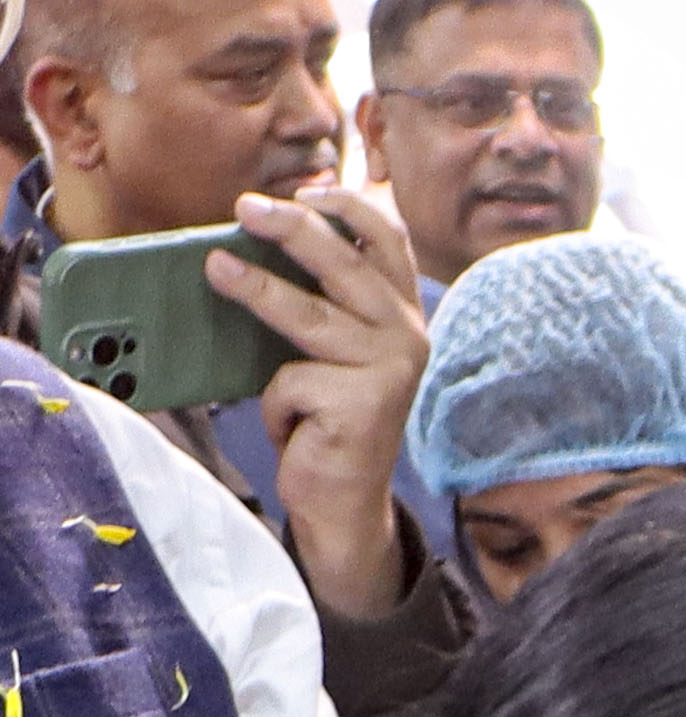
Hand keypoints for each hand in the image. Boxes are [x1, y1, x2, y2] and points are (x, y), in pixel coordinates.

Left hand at [217, 187, 424, 621]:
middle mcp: (409, 335)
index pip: (389, 238)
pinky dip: (275, 401)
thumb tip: (258, 232)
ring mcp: (391, 371)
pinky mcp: (365, 405)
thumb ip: (319, 295)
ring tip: (215, 268)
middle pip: (348, 262)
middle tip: (245, 208)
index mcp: (402, 311)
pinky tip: (291, 423)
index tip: (305, 190)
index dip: (349, 206)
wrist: (344, 496)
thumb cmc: (326, 412)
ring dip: (256, 290)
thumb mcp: (329, 344)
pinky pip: (291, 379)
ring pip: (310, 315)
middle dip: (294, 227)